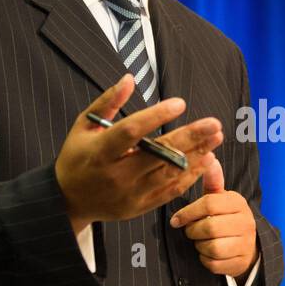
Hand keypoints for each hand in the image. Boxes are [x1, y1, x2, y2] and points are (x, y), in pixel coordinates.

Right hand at [54, 73, 223, 228]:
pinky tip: (207, 159)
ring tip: (215, 138)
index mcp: (100, 152)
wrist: (69, 201)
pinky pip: (171, 191)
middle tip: (214, 123)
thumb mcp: (83, 127)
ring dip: (196, 155)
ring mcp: (130, 194)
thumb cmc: (77, 157)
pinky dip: (191, 176)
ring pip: (169, 174)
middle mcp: (116, 175)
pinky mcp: (140, 207)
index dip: (156, 117)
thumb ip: (107, 102)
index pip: (131, 131)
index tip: (180, 103)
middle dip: (189, 137)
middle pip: (158, 154)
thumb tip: (129, 78)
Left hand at [169, 156, 257, 278]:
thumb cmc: (226, 218)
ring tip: (200, 240)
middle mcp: (246, 222)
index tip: (176, 219)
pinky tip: (207, 252)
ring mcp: (245, 243)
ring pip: (211, 247)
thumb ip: (212, 181)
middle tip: (190, 230)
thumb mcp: (221, 198)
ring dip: (199, 245)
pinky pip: (214, 263)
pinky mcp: (240, 262)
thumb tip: (209, 158)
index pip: (209, 204)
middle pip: (208, 227)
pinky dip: (205, 259)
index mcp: (238, 202)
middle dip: (193, 231)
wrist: (248, 245)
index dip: (188, 212)